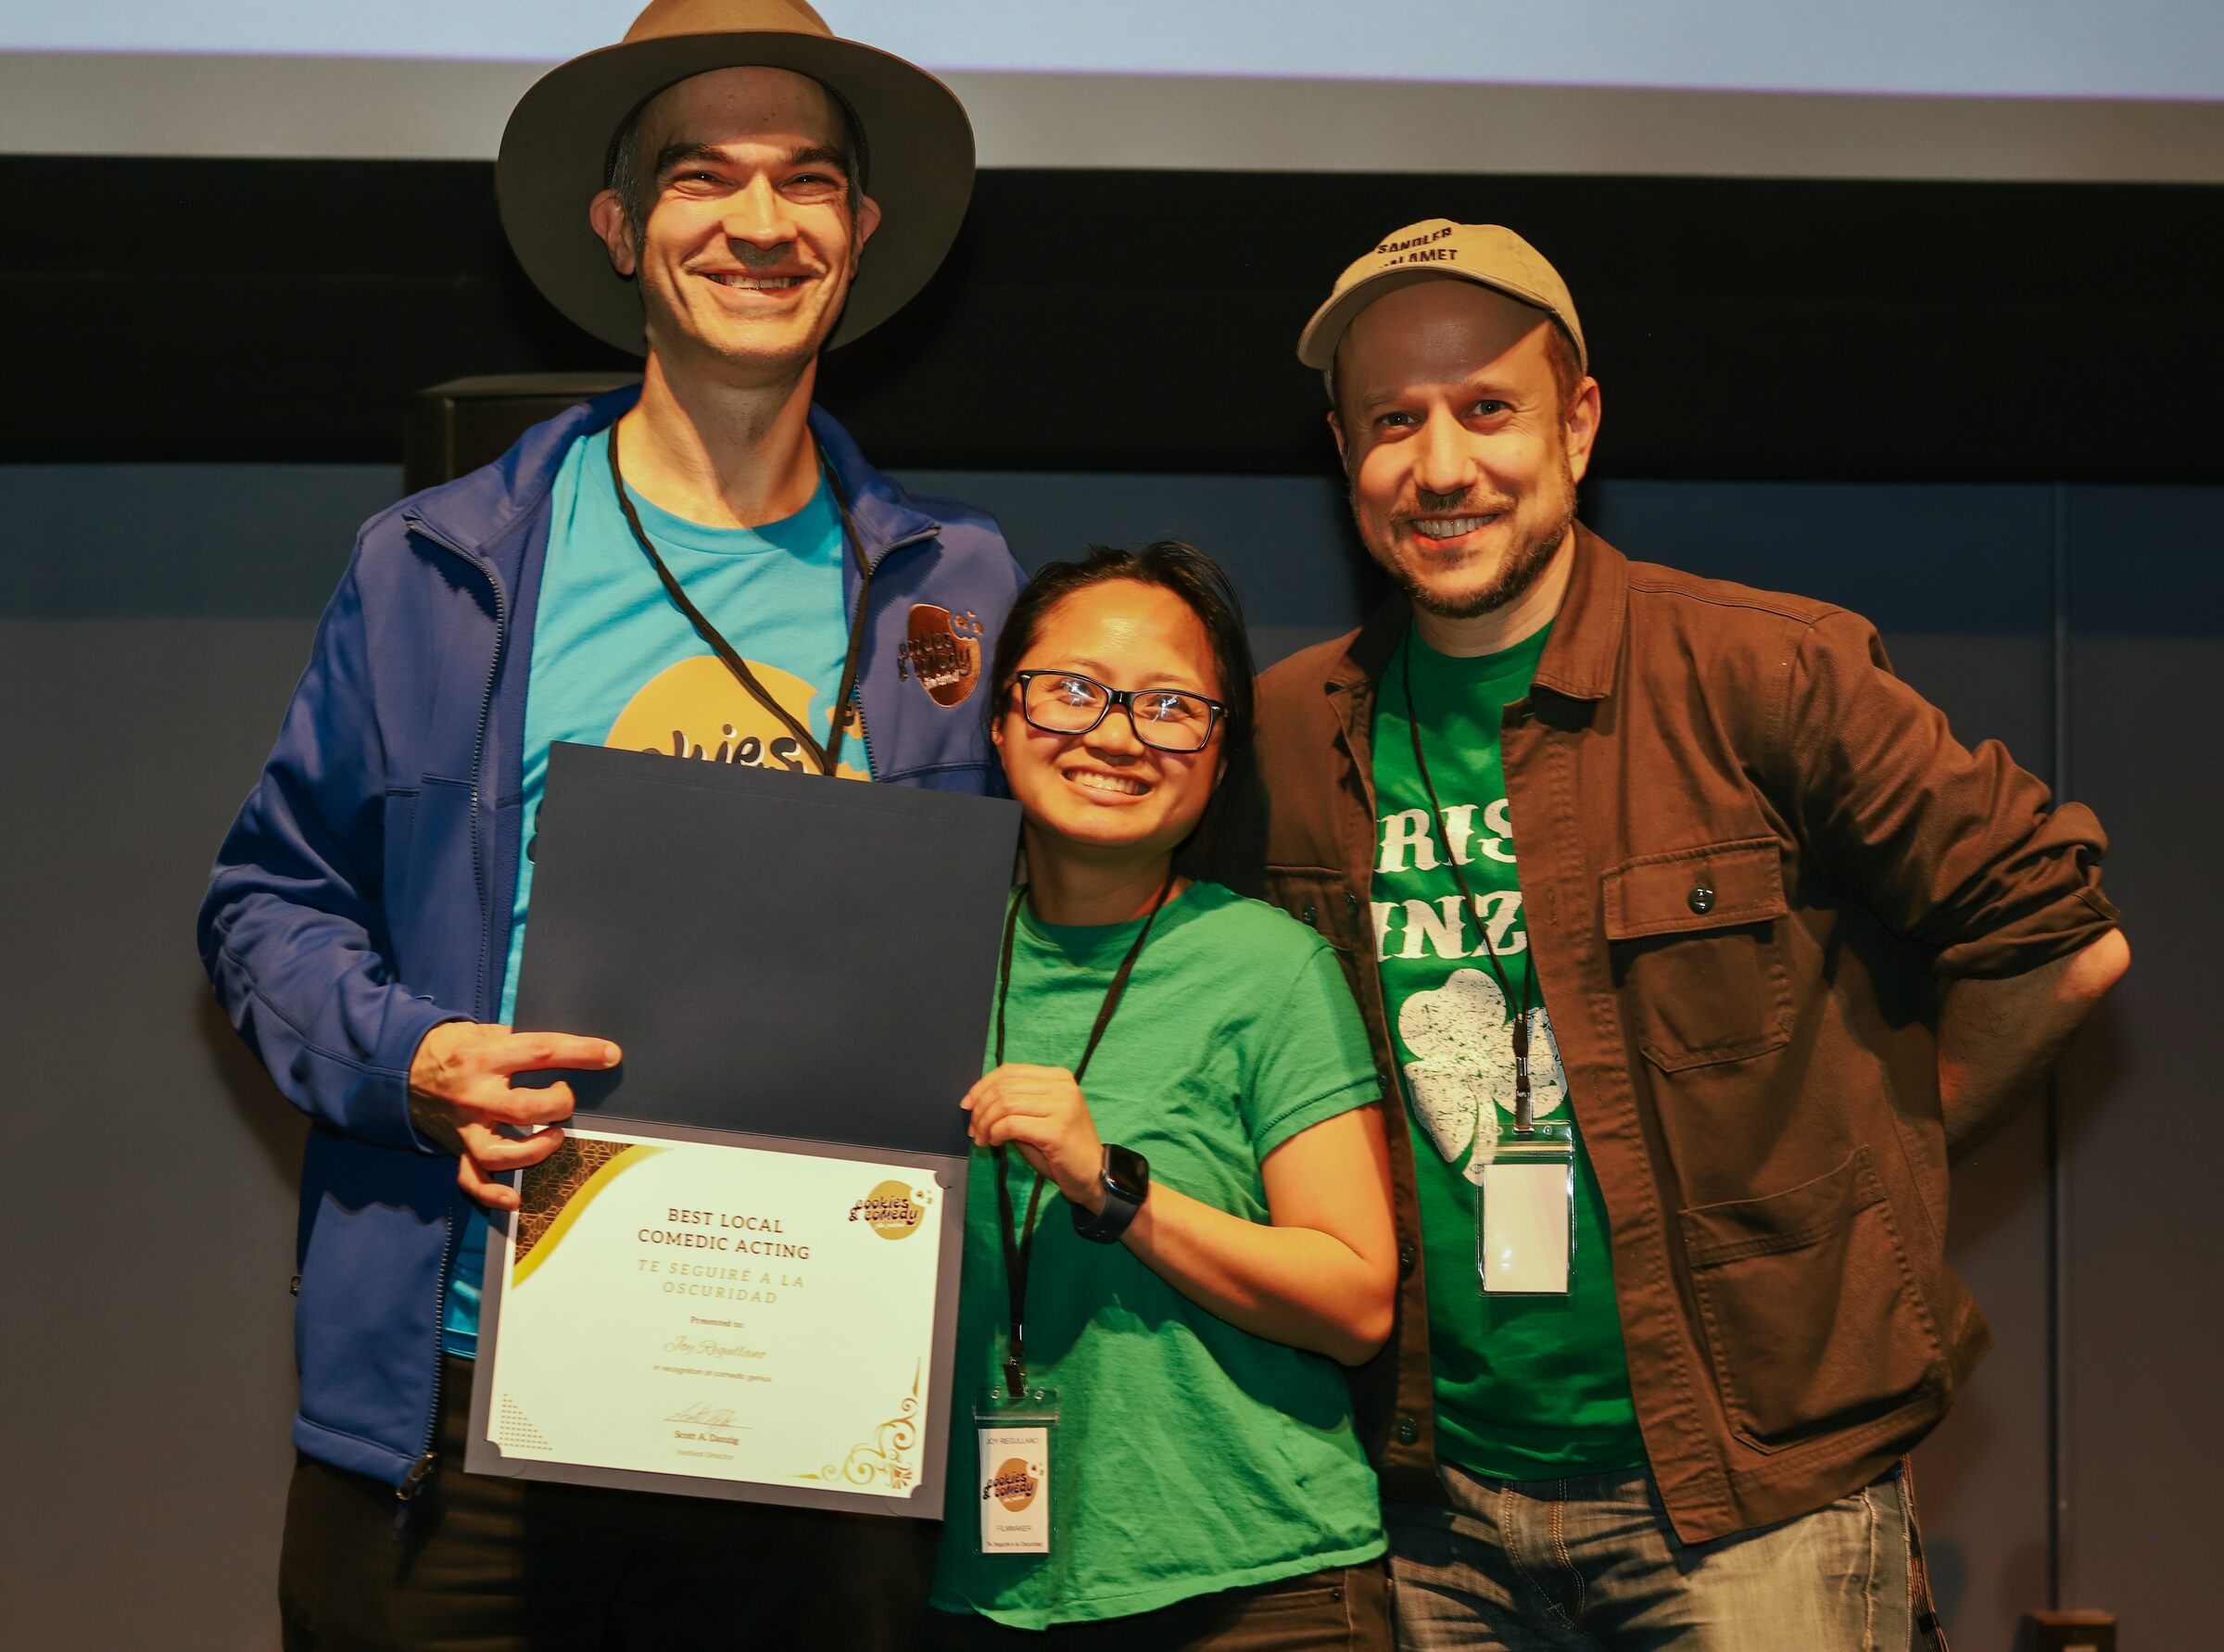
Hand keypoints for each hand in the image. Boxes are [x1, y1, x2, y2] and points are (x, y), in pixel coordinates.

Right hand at [408, 1022, 621, 1209]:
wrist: (399, 1069)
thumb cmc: (453, 1047)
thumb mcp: (482, 1031)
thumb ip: (519, 1041)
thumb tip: (567, 1049)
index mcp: (484, 1057)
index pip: (540, 1052)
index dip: (580, 1053)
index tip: (610, 1055)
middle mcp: (474, 1095)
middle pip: (524, 1108)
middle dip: (558, 1105)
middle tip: (565, 1098)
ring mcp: (465, 1126)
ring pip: (500, 1153)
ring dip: (534, 1151)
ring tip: (553, 1138)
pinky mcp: (456, 1147)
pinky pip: (471, 1179)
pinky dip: (493, 1195)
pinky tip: (515, 1199)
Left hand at [961, 1063, 1105, 1213]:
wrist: (1093, 1173)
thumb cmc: (1062, 1148)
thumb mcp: (1039, 1116)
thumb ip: (1016, 1102)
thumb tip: (977, 1100)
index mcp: (1058, 1077)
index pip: (1009, 1071)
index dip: (982, 1086)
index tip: (968, 1105)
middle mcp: (1062, 1086)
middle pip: (1004, 1087)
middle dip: (980, 1109)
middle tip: (973, 1130)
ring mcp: (1062, 1106)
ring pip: (1005, 1104)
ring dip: (985, 1123)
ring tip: (983, 1138)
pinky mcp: (1057, 1129)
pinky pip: (1011, 1124)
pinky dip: (996, 1133)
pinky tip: (995, 1143)